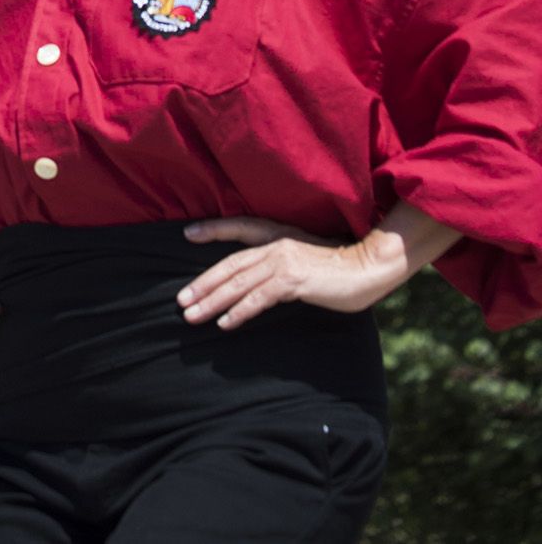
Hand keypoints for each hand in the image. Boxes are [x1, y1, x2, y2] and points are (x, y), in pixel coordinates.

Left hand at [180, 215, 429, 329]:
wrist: (370, 267)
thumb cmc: (341, 268)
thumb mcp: (307, 259)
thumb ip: (284, 265)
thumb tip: (263, 281)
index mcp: (279, 234)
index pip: (238, 228)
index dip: (212, 230)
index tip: (187, 234)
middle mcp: (276, 244)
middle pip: (230, 264)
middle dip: (203, 283)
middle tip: (181, 301)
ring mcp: (283, 260)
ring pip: (238, 282)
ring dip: (212, 301)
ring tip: (192, 316)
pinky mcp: (293, 280)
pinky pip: (258, 298)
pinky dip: (239, 311)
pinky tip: (225, 323)